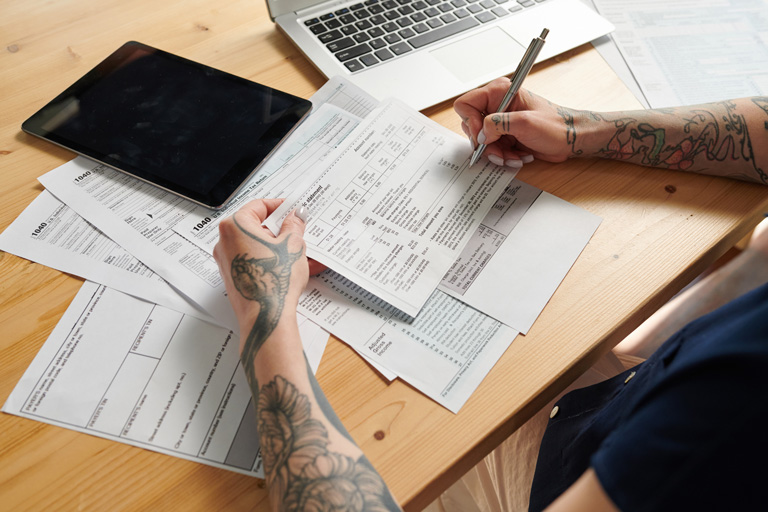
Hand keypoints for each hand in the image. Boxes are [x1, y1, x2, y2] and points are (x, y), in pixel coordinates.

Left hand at [213, 199, 309, 349]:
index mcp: (235, 226)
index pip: (258, 206)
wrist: (267, 315)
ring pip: (255, 245)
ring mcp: (227, 260)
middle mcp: (225, 242)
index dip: (278, 206)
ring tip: (298, 251)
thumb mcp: (292, 245)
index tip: (291, 209)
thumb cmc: (275, 281)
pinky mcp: (233, 276)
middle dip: (278, 228)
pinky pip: (253, 261)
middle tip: (296, 230)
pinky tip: (289, 265)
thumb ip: (294, 225)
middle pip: (254, 226)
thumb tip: (295, 215)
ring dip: (277, 245)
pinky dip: (270, 260)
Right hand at [454, 78, 574, 166]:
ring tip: (513, 156)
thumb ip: (498, 125)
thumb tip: (481, 134)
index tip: (482, 137)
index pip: (466, 104)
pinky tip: (518, 156)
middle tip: (499, 151)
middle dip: (486, 144)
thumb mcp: (525, 123)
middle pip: (471, 126)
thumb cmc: (555, 126)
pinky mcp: (504, 135)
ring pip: (482, 142)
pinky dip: (503, 157)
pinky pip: (492, 149)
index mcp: (499, 92)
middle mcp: (496, 105)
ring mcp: (500, 122)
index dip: (471, 123)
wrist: (570, 139)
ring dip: (496, 153)